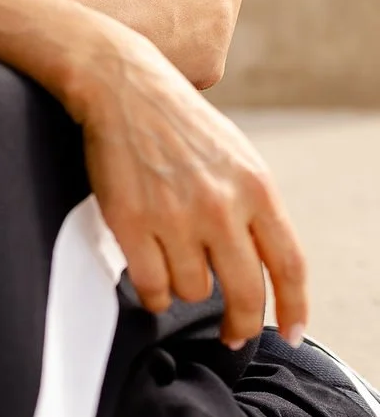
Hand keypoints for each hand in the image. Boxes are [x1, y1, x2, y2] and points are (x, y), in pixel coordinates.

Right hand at [72, 26, 307, 348]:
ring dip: (187, 288)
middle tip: (234, 332)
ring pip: (194, 292)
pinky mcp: (131, 222)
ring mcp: (174, 215)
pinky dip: (155, 294)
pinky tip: (154, 278)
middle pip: (245, 293)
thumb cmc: (178, 119)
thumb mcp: (236, 154)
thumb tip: (265, 266)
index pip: (289, 265)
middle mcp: (219, 204)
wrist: (122, 84)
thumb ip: (254, 207)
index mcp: (254, 185)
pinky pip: (153, 288)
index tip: (290, 331)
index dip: (294, 308)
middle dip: (242, 323)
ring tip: (177, 264)